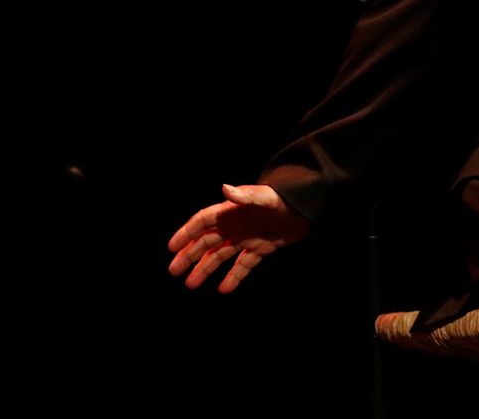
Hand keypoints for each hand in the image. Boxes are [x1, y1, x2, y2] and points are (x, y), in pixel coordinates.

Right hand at [167, 183, 309, 292]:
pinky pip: (243, 265)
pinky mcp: (261, 248)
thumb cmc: (284, 199)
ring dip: (205, 269)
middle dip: (189, 255)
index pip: (202, 222)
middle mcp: (236, 225)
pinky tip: (223, 289)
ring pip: (220, 255)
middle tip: (173, 271)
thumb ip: (245, 195)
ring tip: (191, 284)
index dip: (186, 233)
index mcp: (232, 211)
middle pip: (206, 242)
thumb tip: (224, 188)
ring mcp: (247, 237)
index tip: (171, 248)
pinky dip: (234, 277)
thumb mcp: (264, 197)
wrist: (307, 207)